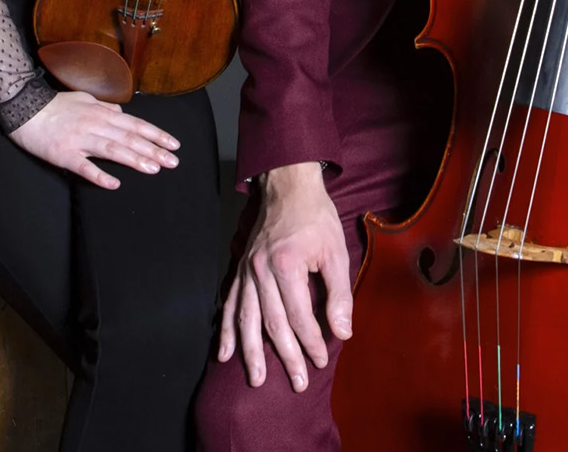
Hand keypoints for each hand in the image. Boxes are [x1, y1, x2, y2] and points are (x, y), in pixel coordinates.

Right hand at [8, 90, 181, 189]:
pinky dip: (100, 175)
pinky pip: (84, 167)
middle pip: (129, 138)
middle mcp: (95, 125)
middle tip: (173, 161)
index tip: (174, 144)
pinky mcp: (64, 154)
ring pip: (113, 150)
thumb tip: (122, 114)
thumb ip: (105, 108)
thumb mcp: (84, 99)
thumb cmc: (55, 105)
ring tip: (154, 169)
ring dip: (135, 160)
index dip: (156, 134)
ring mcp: (80, 140)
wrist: (25, 109)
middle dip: (153, 150)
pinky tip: (115, 184)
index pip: (135, 124)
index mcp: (101, 113)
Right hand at [217, 160, 351, 389]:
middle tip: (297, 383)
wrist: (288, 185)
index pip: (299, 316)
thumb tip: (342, 331)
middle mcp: (261, 270)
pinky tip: (225, 353)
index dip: (312, 341)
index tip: (321, 360)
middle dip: (285, 357)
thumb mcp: (336, 251)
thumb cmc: (316, 217)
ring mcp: (247, 270)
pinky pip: (229, 303)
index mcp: (286, 264)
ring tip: (255, 379)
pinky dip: (225, 330)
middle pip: (272, 324)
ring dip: (251, 352)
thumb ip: (338, 294)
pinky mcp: (240, 268)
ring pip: (246, 319)